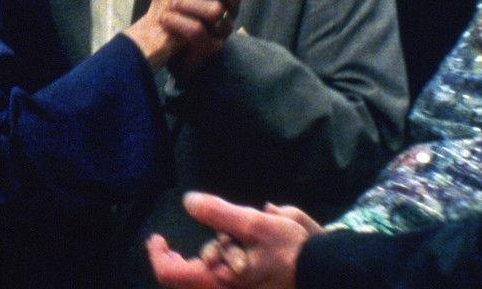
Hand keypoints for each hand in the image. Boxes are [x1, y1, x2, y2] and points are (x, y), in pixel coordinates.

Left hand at [146, 192, 309, 288]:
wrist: (324, 274)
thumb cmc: (290, 252)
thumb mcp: (255, 224)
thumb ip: (219, 213)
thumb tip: (188, 201)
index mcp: (217, 282)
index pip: (169, 273)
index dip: (157, 254)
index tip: (157, 237)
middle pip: (189, 272)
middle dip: (207, 248)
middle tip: (228, 234)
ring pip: (210, 272)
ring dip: (223, 251)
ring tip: (252, 239)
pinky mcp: (246, 288)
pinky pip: (224, 275)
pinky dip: (231, 258)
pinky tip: (250, 246)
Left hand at [162, 0, 259, 77]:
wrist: (162, 36)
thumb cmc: (176, 2)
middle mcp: (230, 6)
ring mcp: (223, 27)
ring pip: (216, 12)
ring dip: (190, 4)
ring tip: (172, 3)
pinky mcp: (210, 46)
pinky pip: (199, 33)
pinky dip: (180, 24)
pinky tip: (165, 17)